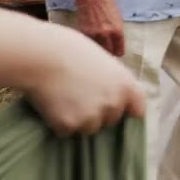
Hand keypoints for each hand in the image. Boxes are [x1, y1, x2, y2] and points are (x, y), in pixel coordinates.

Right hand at [26, 31, 145, 135]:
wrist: (41, 55)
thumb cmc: (70, 48)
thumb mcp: (103, 60)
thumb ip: (112, 80)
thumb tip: (112, 93)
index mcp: (125, 85)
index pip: (138, 109)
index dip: (126, 108)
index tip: (117, 107)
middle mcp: (113, 105)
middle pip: (111, 120)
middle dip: (99, 112)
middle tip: (80, 95)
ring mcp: (91, 118)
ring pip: (89, 128)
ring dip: (79, 119)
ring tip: (64, 97)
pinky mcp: (69, 126)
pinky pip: (66, 131)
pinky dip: (60, 122)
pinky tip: (52, 103)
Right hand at [72, 0, 125, 56]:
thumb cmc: (106, 2)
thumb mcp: (118, 18)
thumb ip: (117, 32)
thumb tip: (116, 44)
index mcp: (118, 31)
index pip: (119, 52)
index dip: (117, 52)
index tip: (115, 51)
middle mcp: (106, 35)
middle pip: (108, 54)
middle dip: (108, 52)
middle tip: (107, 49)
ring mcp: (94, 35)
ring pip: (97, 51)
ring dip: (98, 49)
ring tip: (99, 44)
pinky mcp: (83, 33)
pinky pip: (88, 44)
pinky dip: (90, 44)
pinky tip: (91, 40)